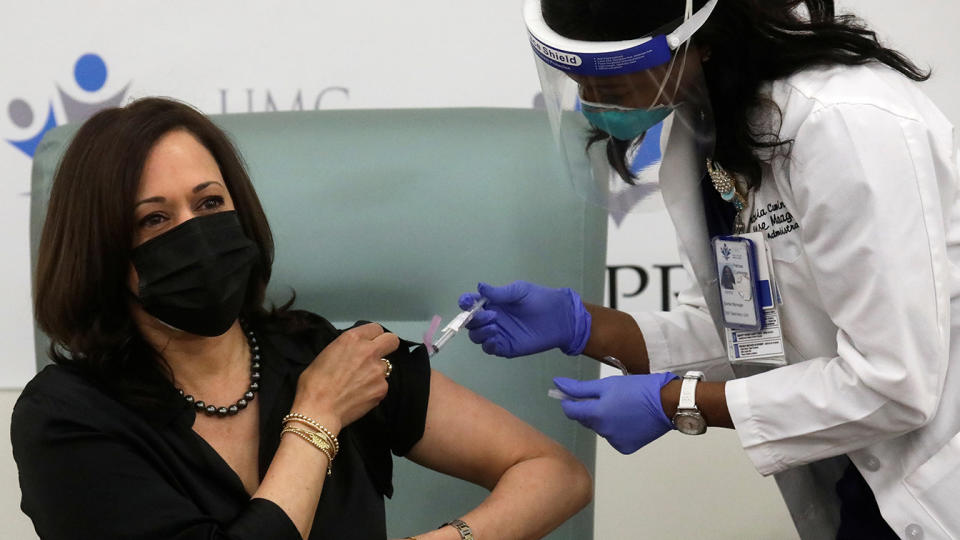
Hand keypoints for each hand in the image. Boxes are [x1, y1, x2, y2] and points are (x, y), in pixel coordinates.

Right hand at [294, 323, 399, 431]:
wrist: (318, 410)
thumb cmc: (314, 384)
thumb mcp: (326, 354)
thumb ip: (346, 349)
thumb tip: (354, 353)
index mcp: (352, 339)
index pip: (376, 328)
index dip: (372, 337)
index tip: (368, 344)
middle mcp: (369, 351)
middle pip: (392, 340)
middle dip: (387, 346)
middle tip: (375, 356)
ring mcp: (378, 370)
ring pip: (385, 366)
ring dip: (375, 372)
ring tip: (358, 384)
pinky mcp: (382, 389)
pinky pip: (382, 385)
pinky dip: (373, 389)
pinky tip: (359, 396)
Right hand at [458, 281, 590, 357]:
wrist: (559, 317)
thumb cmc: (540, 299)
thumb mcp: (519, 291)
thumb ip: (499, 292)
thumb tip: (479, 287)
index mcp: (492, 303)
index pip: (470, 304)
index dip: (465, 303)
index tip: (467, 302)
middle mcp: (491, 319)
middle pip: (470, 322)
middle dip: (473, 319)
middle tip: (490, 315)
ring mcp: (497, 334)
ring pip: (477, 336)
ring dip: (480, 332)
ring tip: (495, 326)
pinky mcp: (505, 347)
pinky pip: (489, 348)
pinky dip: (487, 344)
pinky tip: (494, 338)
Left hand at [554, 373, 677, 453]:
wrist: (667, 403)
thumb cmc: (637, 388)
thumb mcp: (608, 384)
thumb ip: (580, 388)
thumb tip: (557, 384)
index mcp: (597, 414)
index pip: (571, 411)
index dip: (568, 402)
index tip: (571, 394)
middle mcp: (603, 431)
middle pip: (586, 420)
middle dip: (589, 409)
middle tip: (605, 397)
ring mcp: (614, 441)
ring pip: (600, 429)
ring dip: (603, 420)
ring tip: (621, 407)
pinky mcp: (626, 448)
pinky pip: (613, 437)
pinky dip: (616, 430)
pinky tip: (628, 420)